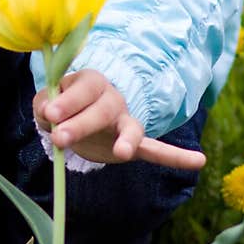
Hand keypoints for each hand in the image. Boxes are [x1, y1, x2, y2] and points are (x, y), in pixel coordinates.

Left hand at [33, 69, 206, 171]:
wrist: (79, 115)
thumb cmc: (61, 105)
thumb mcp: (47, 102)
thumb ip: (45, 103)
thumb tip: (47, 112)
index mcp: (90, 82)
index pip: (82, 87)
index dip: (67, 100)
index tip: (49, 113)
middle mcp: (112, 98)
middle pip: (103, 108)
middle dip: (82, 122)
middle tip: (60, 137)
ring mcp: (125, 120)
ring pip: (131, 127)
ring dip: (127, 139)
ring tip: (123, 153)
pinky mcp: (133, 143)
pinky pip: (155, 150)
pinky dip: (175, 157)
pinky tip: (198, 161)